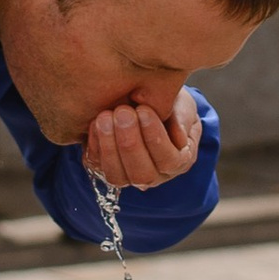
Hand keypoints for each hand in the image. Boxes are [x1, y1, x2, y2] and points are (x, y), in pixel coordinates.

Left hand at [81, 91, 200, 194]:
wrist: (149, 102)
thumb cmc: (171, 104)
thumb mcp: (183, 105)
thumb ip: (182, 117)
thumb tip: (179, 136)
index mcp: (179, 161)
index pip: (169, 161)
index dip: (155, 138)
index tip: (144, 110)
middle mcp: (155, 175)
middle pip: (142, 174)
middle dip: (130, 143)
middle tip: (123, 112)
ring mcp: (128, 176)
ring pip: (117, 177)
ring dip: (109, 147)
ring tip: (105, 117)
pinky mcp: (105, 169)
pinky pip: (97, 166)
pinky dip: (95, 145)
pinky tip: (95, 122)